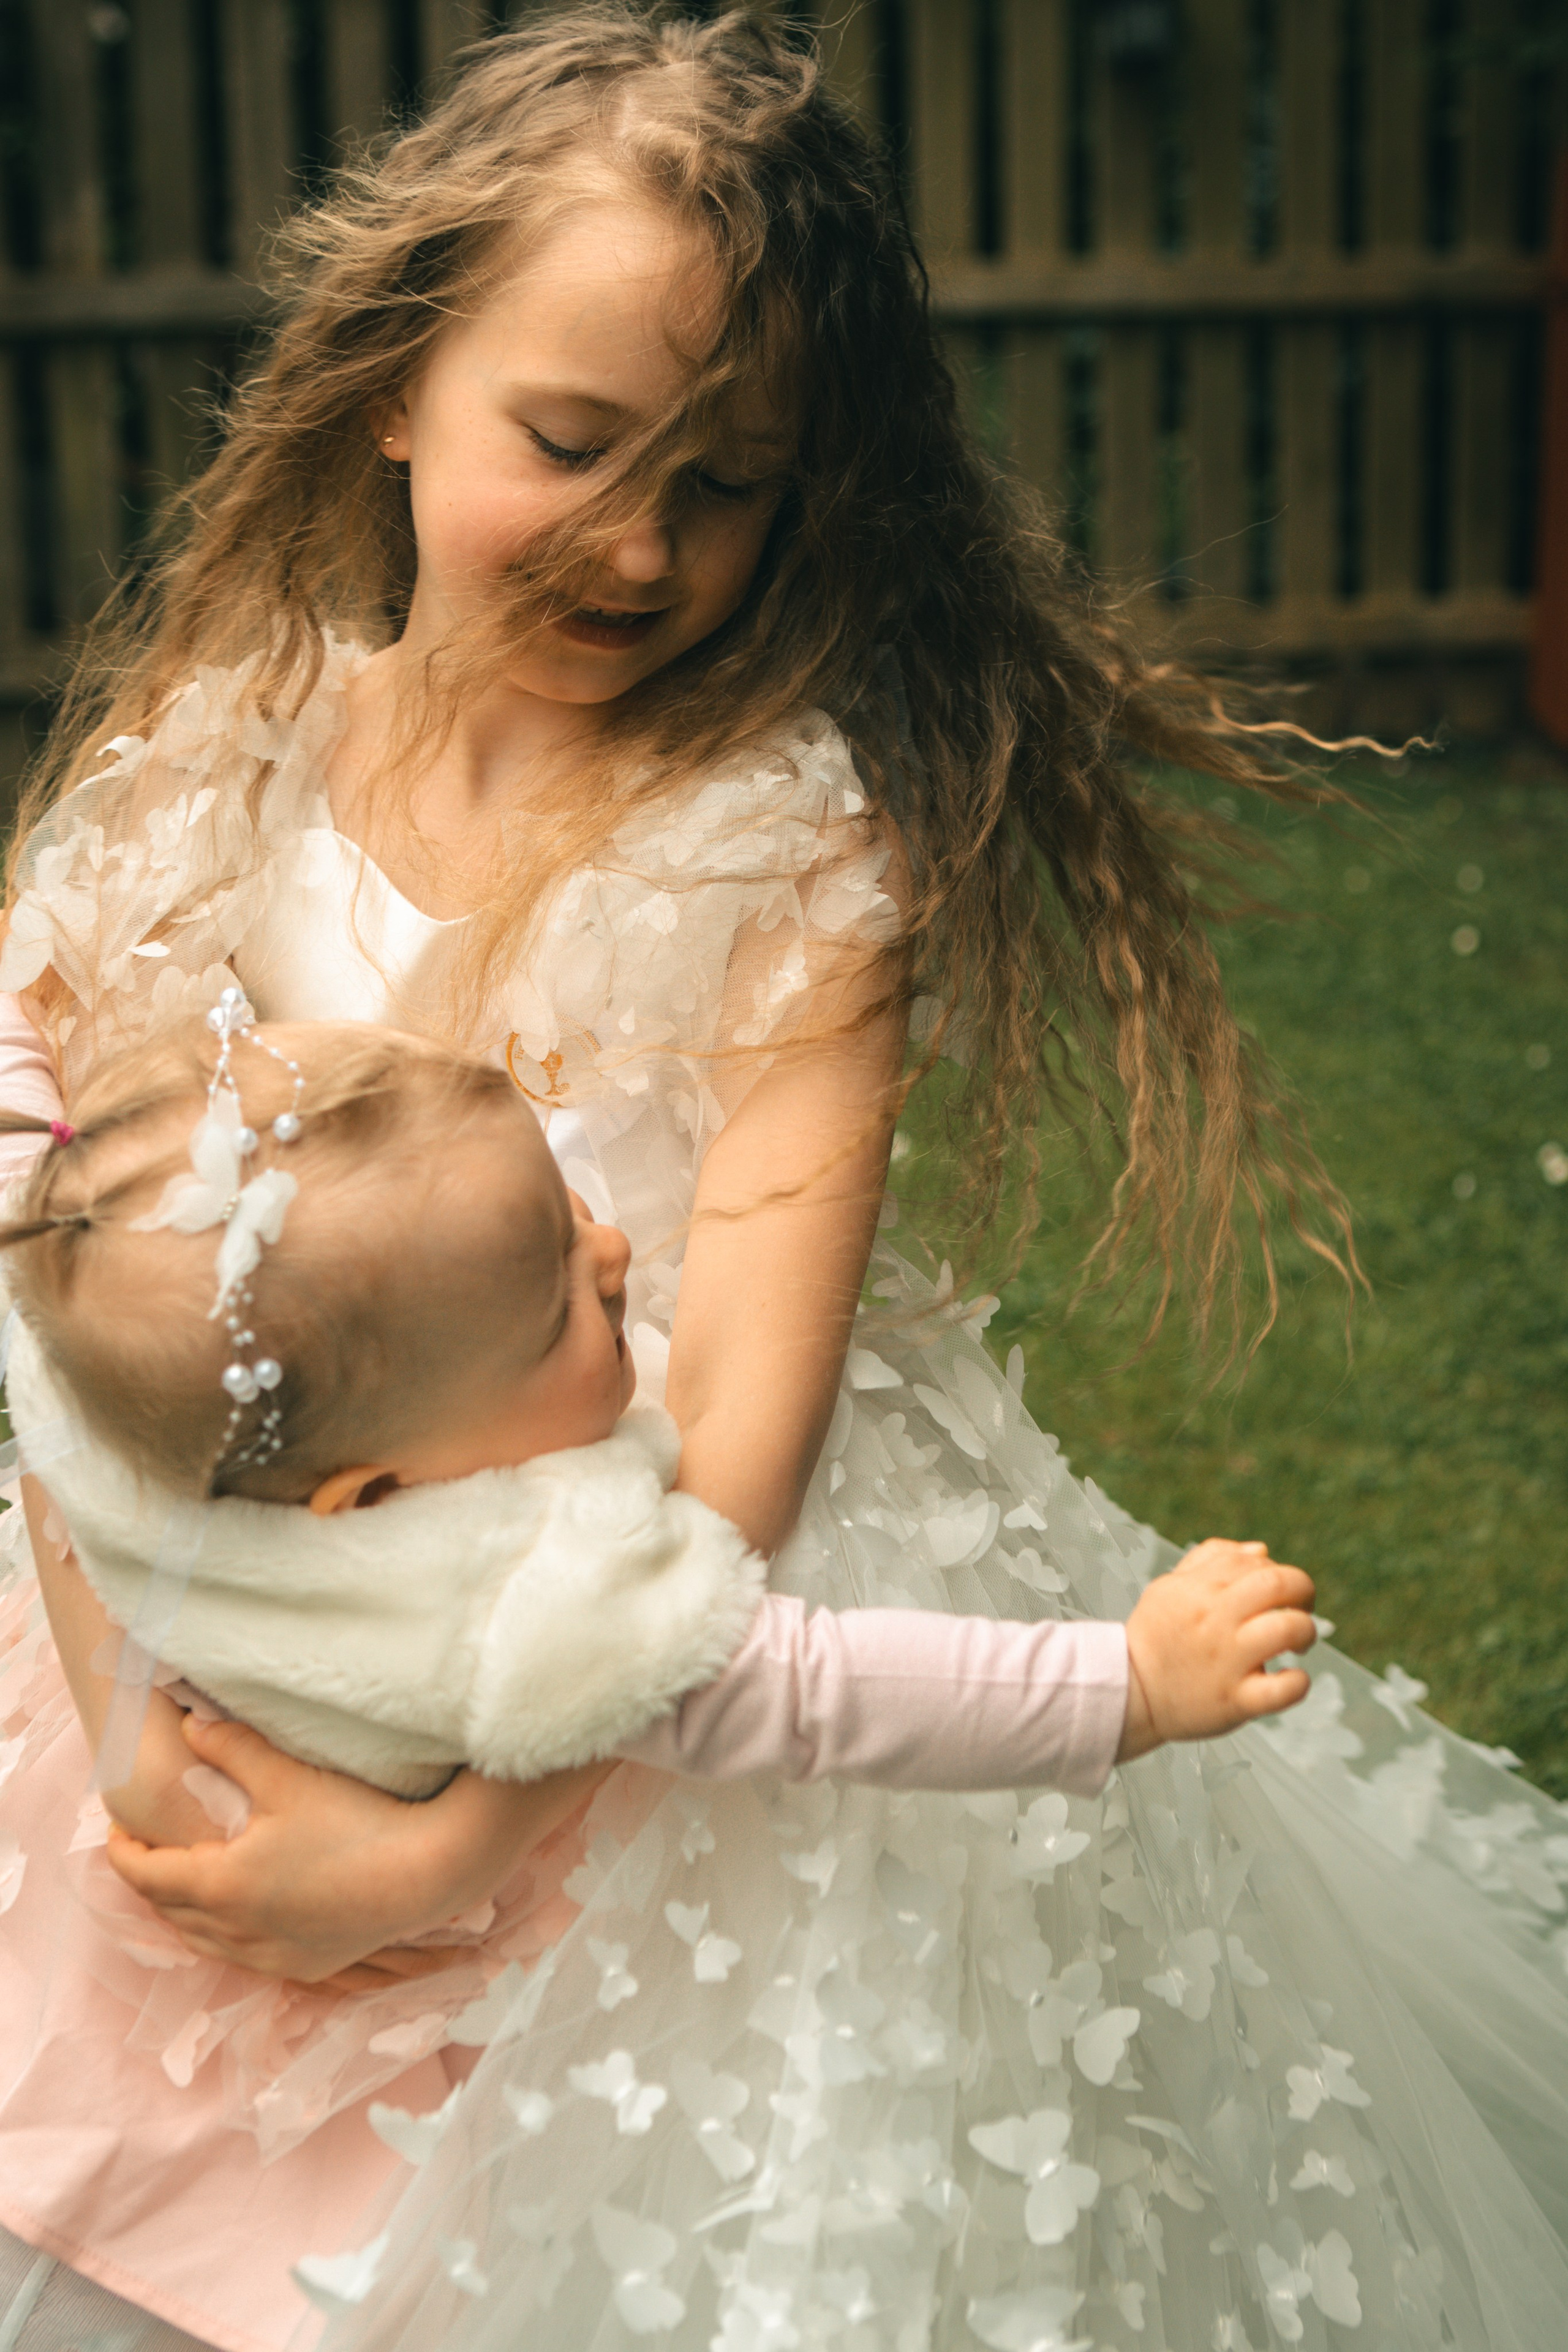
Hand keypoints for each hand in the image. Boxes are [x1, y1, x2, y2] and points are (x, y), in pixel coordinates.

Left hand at [105, 1712, 610, 1982]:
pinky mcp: (308, 1966)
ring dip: (185, 1913)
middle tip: (146, 1850)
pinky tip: (241, 1916)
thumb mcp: (287, 1776)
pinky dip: (225, 1936)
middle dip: (151, 1881)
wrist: (429, 1872)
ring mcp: (273, 1956)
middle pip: (170, 1912)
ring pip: (205, 1942)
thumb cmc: (357, 1821)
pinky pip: (244, 1958)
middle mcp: (238, 1932)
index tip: (115, 1830)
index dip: (124, 1852)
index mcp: (223, 1885)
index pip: (147, 1876)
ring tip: (186, 1881)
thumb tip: (188, 1724)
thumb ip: (232, 1747)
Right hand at [1118, 1539, 1315, 1761]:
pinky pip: (1283, 1690)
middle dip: (1302, 1590)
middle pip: (1279, 1583)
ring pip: (1288, 1629)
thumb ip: (1212, 1560)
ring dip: (1305, 1631)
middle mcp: (1215, 1619)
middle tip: (1299, 1607)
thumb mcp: (1169, 1587)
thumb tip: (1262, 1550)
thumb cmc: (1153, 1639)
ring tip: (1299, 1643)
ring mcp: (1227, 1661)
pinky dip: (1298, 1683)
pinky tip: (1291, 1679)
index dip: (1273, 1570)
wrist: (1128, 1693)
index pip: (1254, 1560)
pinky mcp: (1235, 1700)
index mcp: (1199, 1589)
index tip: (1273, 1591)